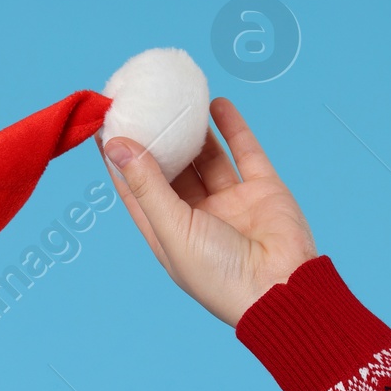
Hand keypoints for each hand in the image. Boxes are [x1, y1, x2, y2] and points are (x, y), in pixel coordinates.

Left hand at [101, 97, 318, 325]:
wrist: (283, 290)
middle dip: (156, 139)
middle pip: (170, 170)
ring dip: (192, 130)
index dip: (120, 160)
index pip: (136, 190)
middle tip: (140, 102)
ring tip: (175, 99)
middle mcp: (198, 218)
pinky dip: (232, 127)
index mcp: (169, 234)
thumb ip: (147, 185)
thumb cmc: (220, 274)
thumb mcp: (173, 228)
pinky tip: (215, 103)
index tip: (106, 125)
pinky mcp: (263, 191)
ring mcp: (232, 203)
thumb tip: (115, 145)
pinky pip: (245, 152)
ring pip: (206, 159)